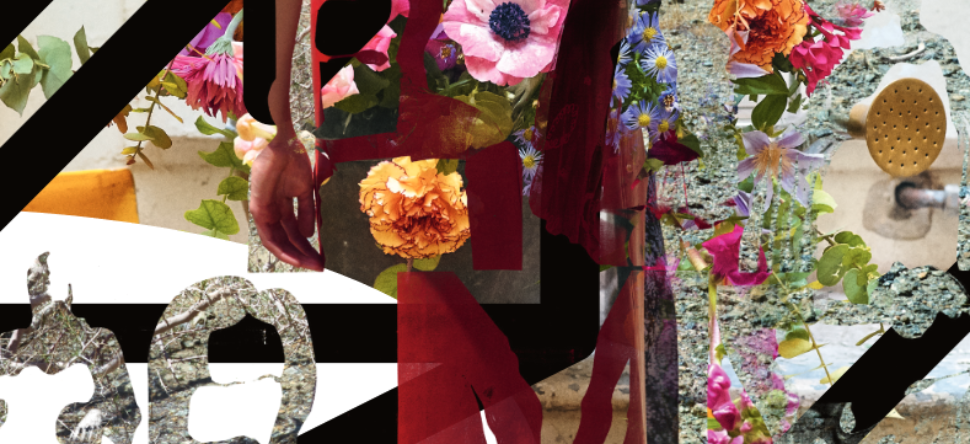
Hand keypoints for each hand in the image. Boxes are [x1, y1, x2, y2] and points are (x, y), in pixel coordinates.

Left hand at [250, 136, 323, 270]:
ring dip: (293, 256)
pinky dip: (281, 249)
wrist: (285, 144)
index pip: (293, 232)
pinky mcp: (258, 209)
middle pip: (286, 239)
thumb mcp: (305, 190)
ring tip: (309, 266)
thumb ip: (306, 212)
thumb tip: (310, 234)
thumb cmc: (293, 161)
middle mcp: (272, 211)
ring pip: (277, 242)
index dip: (306, 246)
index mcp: (282, 206)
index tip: (320, 257)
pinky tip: (295, 258)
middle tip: (318, 267)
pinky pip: (268, 235)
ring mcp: (264, 210)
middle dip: (302, 254)